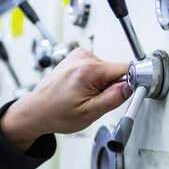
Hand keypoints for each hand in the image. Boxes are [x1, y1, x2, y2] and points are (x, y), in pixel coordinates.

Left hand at [0, 48, 132, 151]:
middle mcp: (83, 57)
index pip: (125, 68)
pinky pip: (97, 67)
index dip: (130, 82)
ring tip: (86, 95)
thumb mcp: (90, 113)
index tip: (127, 93)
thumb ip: (114, 98)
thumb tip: (131, 86)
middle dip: (112, 86)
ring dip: (102, 83)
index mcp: (88, 69)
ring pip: (106, 69)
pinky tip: (81, 88)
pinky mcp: (76, 56)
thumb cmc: (57, 113)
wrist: (38, 110)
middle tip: (97, 100)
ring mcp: (78, 55)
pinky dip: (94, 78)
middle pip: (115, 69)